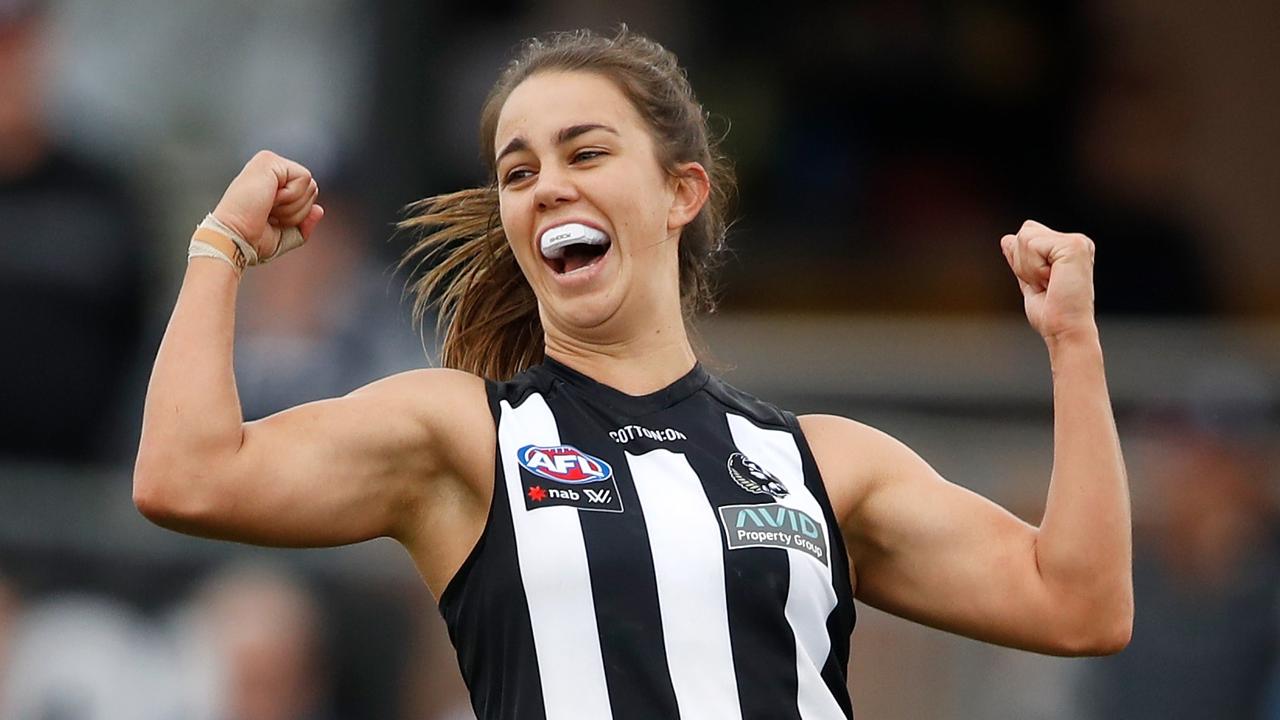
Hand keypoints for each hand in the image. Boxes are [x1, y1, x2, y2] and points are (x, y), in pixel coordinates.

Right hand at [212, 150, 324, 259]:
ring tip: (267, 208)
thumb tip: (319, 209)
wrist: (234, 238)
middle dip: (297, 211)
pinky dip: (291, 197)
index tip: (271, 221)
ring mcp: (268, 162)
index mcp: (272, 185)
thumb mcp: (286, 235)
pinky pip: (304, 178)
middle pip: (312, 189)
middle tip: (270, 215)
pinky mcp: (269, 160)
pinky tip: (269, 199)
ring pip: (310, 185)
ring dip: (293, 206)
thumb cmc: (252, 239)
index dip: (298, 216)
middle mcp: (270, 170)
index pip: (307, 196)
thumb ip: (304, 223)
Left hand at [1000, 220, 1096, 341]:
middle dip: (1023, 262)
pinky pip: (1033, 244)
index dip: (1022, 261)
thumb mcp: (1029, 282)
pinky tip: (1051, 281)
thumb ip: (1020, 260)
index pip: (1027, 234)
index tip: (1041, 284)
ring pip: (1026, 237)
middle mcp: (1076, 241)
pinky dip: (1033, 268)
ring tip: (1048, 284)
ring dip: (1028, 268)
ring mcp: (1077, 242)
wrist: (1064, 330)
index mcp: (1067, 248)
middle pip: (1025, 231)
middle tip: (1044, 285)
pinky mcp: (1074, 246)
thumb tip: (1006, 239)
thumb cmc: (1051, 314)